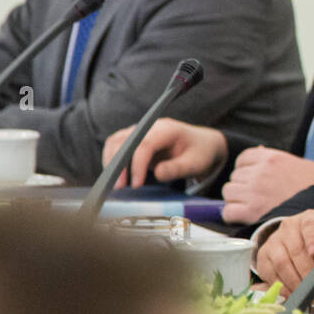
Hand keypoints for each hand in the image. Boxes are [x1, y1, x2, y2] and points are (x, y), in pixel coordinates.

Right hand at [103, 118, 228, 188]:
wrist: (202, 144)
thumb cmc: (200, 153)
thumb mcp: (196, 163)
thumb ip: (178, 168)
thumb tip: (158, 174)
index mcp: (168, 130)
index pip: (145, 144)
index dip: (138, 164)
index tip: (136, 184)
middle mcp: (151, 127)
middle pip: (125, 140)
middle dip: (118, 164)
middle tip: (119, 186)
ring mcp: (141, 131)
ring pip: (115, 141)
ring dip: (111, 162)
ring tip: (116, 184)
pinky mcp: (134, 139)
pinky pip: (116, 145)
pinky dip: (111, 159)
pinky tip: (116, 176)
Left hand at [221, 147, 313, 223]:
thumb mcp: (298, 162)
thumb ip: (276, 157)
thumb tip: (259, 150)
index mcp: (271, 158)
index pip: (243, 159)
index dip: (246, 169)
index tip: (252, 177)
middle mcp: (260, 172)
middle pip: (234, 177)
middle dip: (242, 186)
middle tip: (254, 195)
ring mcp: (254, 191)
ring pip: (228, 193)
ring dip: (236, 199)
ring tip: (250, 205)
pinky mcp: (252, 211)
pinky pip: (228, 211)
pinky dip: (233, 215)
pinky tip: (245, 216)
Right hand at [254, 210, 313, 295]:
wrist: (300, 239)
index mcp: (310, 219)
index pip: (310, 226)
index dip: (312, 239)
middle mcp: (289, 226)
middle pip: (295, 250)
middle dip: (306, 272)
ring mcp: (274, 240)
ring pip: (281, 263)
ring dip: (293, 282)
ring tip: (304, 293)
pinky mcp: (263, 255)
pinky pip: (270, 273)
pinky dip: (281, 287)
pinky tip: (291, 293)